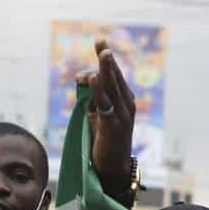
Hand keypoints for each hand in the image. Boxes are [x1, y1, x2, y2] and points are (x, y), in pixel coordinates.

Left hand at [76, 39, 135, 191]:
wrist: (112, 168)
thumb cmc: (103, 141)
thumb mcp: (96, 115)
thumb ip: (91, 97)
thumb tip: (82, 77)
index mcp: (124, 100)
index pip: (114, 75)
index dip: (105, 60)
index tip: (99, 41)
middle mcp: (126, 104)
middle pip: (115, 77)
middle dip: (107, 59)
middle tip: (101, 42)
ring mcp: (122, 115)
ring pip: (112, 88)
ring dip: (106, 70)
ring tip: (102, 53)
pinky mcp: (114, 126)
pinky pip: (105, 104)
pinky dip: (99, 90)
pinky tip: (93, 79)